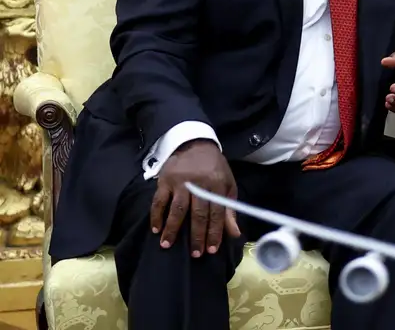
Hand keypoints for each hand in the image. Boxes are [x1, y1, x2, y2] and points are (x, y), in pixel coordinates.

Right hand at [150, 139, 239, 256]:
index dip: (215, 232)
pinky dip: (156, 216)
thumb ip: (230, 209)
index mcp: (218, 185)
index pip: (217, 213)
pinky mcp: (165, 180)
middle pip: (198, 214)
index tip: (211, 250)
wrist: (195, 143)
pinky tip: (156, 229)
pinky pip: (159, 201)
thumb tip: (235, 234)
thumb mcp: (228, 184)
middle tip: (195, 254)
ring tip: (168, 245)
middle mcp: (199, 184)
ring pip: (177, 209)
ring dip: (172, 229)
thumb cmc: (214, 168)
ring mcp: (180, 182)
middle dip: (197, 236)